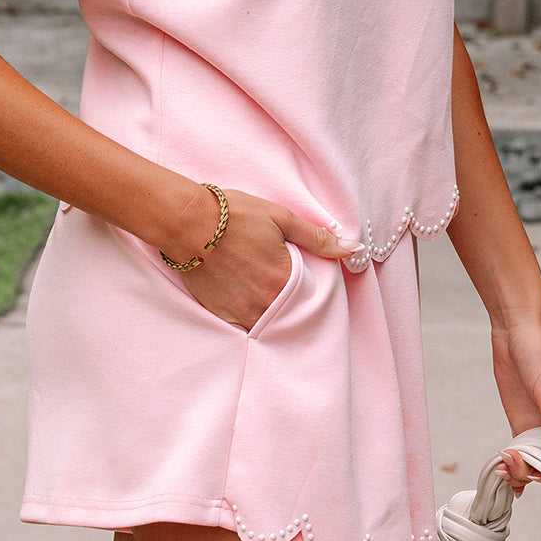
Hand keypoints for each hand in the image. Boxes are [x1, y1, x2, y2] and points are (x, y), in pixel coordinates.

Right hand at [176, 187, 360, 330]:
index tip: (307, 278)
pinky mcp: (221, 314)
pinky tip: (245, 295)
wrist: (187, 223)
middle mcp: (265, 303)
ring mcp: (241, 312)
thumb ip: (317, 238)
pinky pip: (244, 324)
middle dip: (292, 302)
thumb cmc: (234, 216)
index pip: (312, 296)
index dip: (311, 287)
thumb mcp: (280, 218)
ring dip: (272, 310)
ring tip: (263, 289)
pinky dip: (249, 314)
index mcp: (284, 280)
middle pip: (290, 312)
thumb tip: (353, 249)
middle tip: (281, 281)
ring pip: (267, 321)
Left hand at [490, 313, 540, 494]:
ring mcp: (537, 425)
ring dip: (519, 470)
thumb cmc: (540, 354)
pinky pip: (519, 451)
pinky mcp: (519, 420)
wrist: (515, 330)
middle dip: (533, 472)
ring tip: (502, 467)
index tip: (539, 474)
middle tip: (512, 464)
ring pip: (533, 461)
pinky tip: (503, 473)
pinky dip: (512, 463)